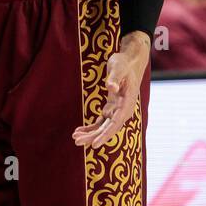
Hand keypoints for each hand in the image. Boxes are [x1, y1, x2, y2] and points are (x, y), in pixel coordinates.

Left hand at [74, 32, 148, 148]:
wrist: (130, 61)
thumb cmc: (124, 63)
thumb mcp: (118, 67)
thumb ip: (114, 78)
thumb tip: (111, 88)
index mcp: (127, 103)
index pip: (116, 123)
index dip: (105, 134)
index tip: (95, 144)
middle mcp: (124, 110)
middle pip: (108, 128)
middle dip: (93, 137)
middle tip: (77, 142)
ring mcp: (117, 110)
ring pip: (104, 127)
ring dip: (90, 134)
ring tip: (75, 138)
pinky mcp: (112, 108)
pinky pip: (101, 122)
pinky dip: (91, 127)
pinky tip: (79, 131)